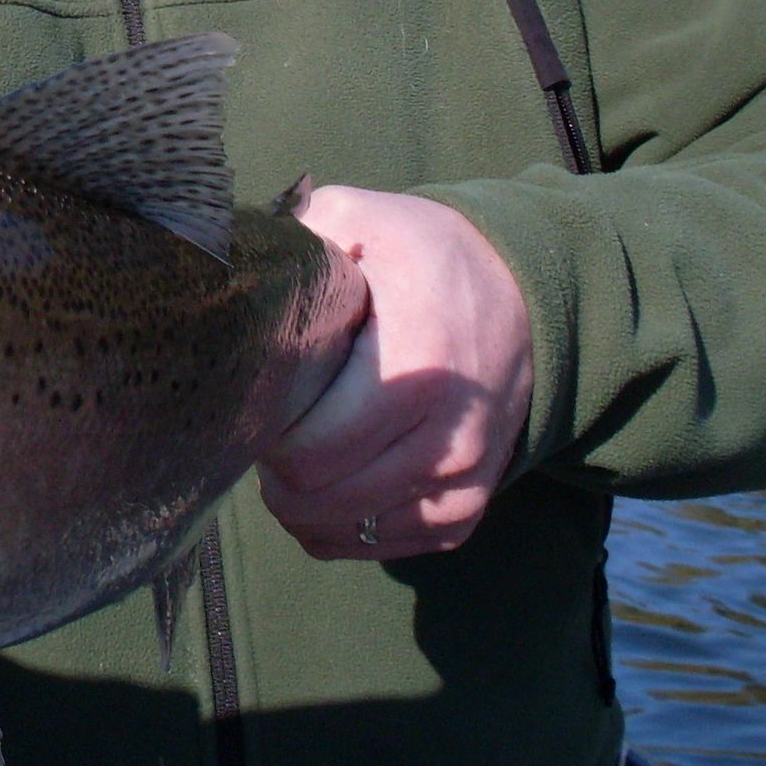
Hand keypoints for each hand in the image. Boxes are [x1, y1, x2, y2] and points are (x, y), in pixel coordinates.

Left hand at [259, 184, 532, 560]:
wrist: (525, 297)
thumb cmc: (429, 256)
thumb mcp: (364, 218)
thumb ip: (299, 236)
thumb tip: (240, 263)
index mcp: (417, 372)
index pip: (310, 453)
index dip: (264, 432)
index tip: (259, 396)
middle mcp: (449, 442)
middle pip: (318, 500)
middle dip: (274, 468)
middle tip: (269, 423)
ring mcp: (462, 486)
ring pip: (342, 532)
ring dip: (301, 501)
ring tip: (296, 447)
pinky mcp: (464, 514)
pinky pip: (376, 547)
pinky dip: (338, 523)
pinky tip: (329, 477)